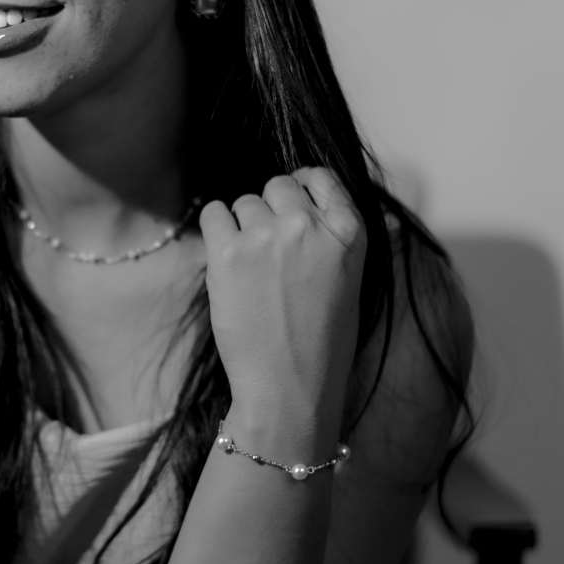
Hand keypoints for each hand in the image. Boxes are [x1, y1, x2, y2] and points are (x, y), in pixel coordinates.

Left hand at [199, 168, 365, 444]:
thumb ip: (337, 239)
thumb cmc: (323, 343)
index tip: (292, 201)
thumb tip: (333, 211)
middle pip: (278, 186)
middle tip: (269, 249)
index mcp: (348, 232)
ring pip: (244, 202)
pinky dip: (215, 229)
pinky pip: (212, 213)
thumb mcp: (351, 281)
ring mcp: (266, 235)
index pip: (321, 178)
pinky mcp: (227, 252)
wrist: (290, 386)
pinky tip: (225, 258)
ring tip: (249, 266)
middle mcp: (308, 225)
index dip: (302, 186)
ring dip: (242, 225)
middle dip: (271, 209)